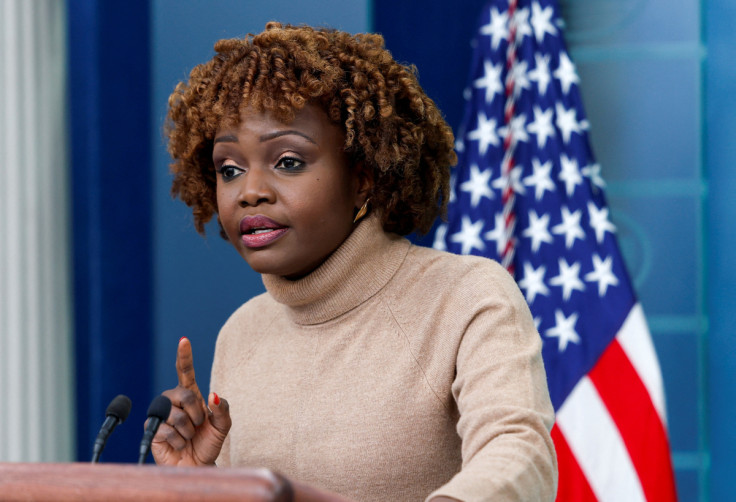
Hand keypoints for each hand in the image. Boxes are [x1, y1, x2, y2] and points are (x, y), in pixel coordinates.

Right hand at [151, 337, 231, 465]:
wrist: (197, 466)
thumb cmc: (209, 443)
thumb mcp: (223, 426)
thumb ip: (222, 409)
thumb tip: (214, 395)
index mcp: (191, 395)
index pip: (186, 372)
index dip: (184, 356)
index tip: (184, 340)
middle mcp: (174, 400)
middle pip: (184, 394)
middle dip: (196, 413)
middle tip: (198, 426)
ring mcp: (162, 414)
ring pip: (175, 414)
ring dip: (187, 430)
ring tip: (188, 436)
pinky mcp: (152, 429)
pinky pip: (166, 430)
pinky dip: (177, 440)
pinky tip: (178, 444)